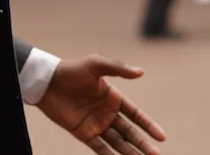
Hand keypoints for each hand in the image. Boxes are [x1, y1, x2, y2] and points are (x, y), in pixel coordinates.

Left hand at [37, 55, 165, 153]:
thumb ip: (118, 68)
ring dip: (131, 153)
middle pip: (129, 132)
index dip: (148, 125)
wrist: (47, 81)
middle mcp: (106, 112)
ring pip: (118, 143)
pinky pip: (101, 148)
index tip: (162, 137)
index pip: (135, 115)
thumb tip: (141, 72)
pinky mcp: (84, 133)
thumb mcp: (96, 65)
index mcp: (112, 97)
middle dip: (143, 144)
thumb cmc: (72, 70)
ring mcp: (96, 124)